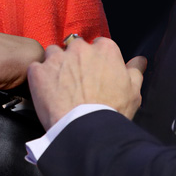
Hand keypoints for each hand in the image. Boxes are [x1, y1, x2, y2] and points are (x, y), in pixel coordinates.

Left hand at [26, 36, 146, 129]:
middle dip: (75, 60)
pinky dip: (39, 78)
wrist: (86, 129)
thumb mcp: (133, 92)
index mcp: (104, 50)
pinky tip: (46, 92)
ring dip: (55, 65)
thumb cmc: (112, 111)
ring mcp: (57, 58)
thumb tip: (140, 60)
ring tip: (59, 86)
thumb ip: (135, 71)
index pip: (99, 46)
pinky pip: (35, 69)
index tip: (94, 74)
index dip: (96, 61)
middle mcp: (80, 48)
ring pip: (53, 54)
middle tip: (76, 81)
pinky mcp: (38, 71)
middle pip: (75, 47)